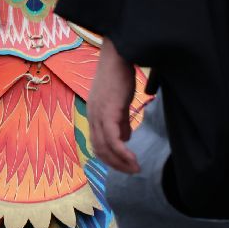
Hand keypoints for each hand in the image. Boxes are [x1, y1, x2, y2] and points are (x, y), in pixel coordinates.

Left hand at [88, 37, 140, 173]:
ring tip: (136, 168)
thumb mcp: (119, 102)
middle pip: (99, 149)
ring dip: (120, 161)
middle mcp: (92, 116)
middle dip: (116, 164)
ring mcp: (98, 114)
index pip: (97, 144)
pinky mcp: (108, 111)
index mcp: (94, 114)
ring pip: (105, 147)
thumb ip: (121, 120)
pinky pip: (112, 138)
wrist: (118, 56)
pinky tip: (132, 158)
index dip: (110, 158)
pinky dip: (121, 151)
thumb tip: (125, 137)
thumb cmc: (120, 76)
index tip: (126, 165)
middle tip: (133, 171)